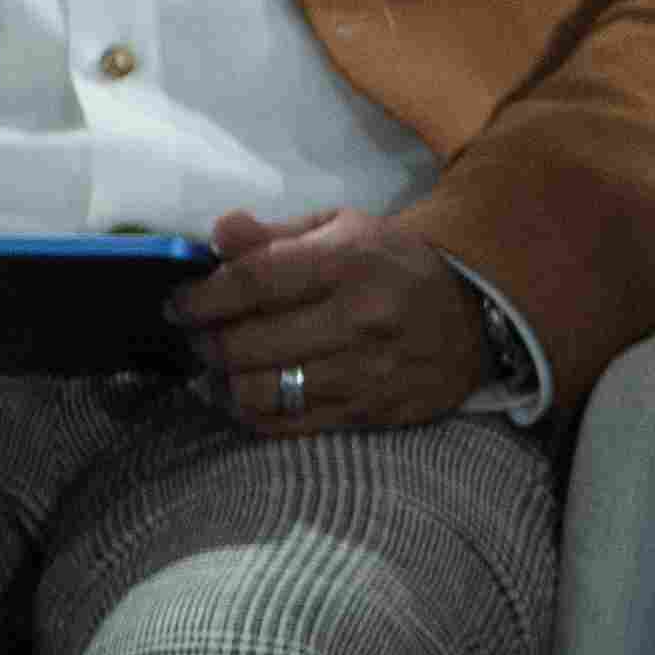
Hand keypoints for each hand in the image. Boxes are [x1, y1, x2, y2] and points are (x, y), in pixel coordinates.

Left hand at [176, 206, 501, 436]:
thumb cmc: (395, 265)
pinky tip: (246, 394)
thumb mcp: (344, 229)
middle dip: (205, 342)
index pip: (251, 283)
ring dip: (224, 381)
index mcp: (348, 262)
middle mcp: (357, 320)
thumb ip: (276, 235)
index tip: (178, 304)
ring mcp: (364, 372)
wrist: (475, 317)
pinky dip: (253, 412)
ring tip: (219, 367)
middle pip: (246, 344)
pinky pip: (287, 424)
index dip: (201, 297)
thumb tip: (219, 232)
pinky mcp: (368, 412)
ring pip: (261, 391)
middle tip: (197, 336)